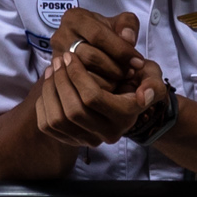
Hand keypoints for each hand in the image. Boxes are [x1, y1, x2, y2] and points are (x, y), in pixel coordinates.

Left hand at [33, 9, 152, 146]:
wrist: (127, 101)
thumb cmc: (137, 81)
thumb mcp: (151, 76)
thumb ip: (153, 83)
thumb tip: (144, 94)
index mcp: (125, 117)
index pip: (93, 98)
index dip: (77, 74)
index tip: (69, 56)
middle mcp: (108, 134)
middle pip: (73, 110)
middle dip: (61, 80)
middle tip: (58, 60)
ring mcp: (89, 140)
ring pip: (58, 119)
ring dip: (50, 90)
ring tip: (52, 69)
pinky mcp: (72, 140)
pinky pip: (47, 125)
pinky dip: (43, 102)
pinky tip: (49, 84)